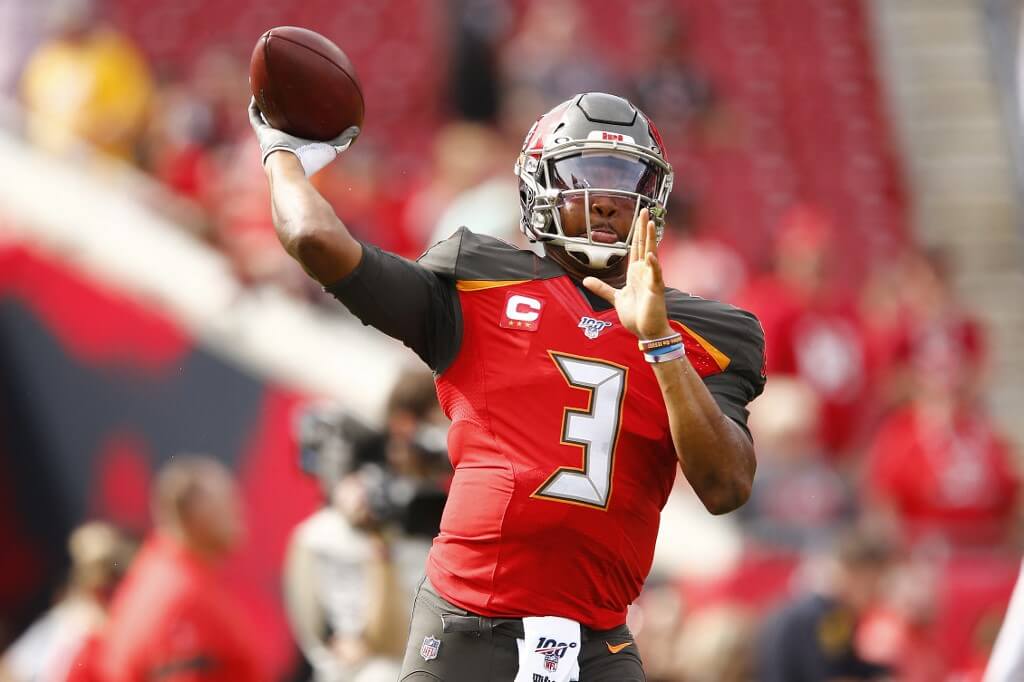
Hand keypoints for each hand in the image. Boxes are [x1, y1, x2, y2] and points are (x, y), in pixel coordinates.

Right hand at [248, 98, 358, 176]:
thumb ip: (343, 140)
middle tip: (282, 96)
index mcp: (295, 145)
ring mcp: (269, 136)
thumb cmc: (311, 160)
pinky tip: (258, 87)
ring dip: (265, 104)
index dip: (297, 122)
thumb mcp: (330, 149)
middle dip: (279, 112)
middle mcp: (280, 140)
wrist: (290, 167)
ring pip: (265, 117)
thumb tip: (357, 129)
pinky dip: (256, 102)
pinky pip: (255, 114)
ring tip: (266, 88)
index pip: (296, 132)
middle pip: (279, 123)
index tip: (301, 110)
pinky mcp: (261, 132)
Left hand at [583, 208, 672, 339]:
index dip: (637, 232)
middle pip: (644, 244)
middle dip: (644, 228)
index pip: (637, 247)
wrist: (646, 331)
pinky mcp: (655, 290)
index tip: (639, 216)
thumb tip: (586, 279)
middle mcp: (644, 272)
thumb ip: (602, 288)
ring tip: (650, 223)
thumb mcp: (615, 298)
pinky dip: (653, 265)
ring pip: (652, 254)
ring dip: (650, 239)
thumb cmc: (636, 315)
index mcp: (635, 272)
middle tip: (645, 210)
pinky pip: (655, 275)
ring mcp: (651, 279)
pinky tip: (650, 255)